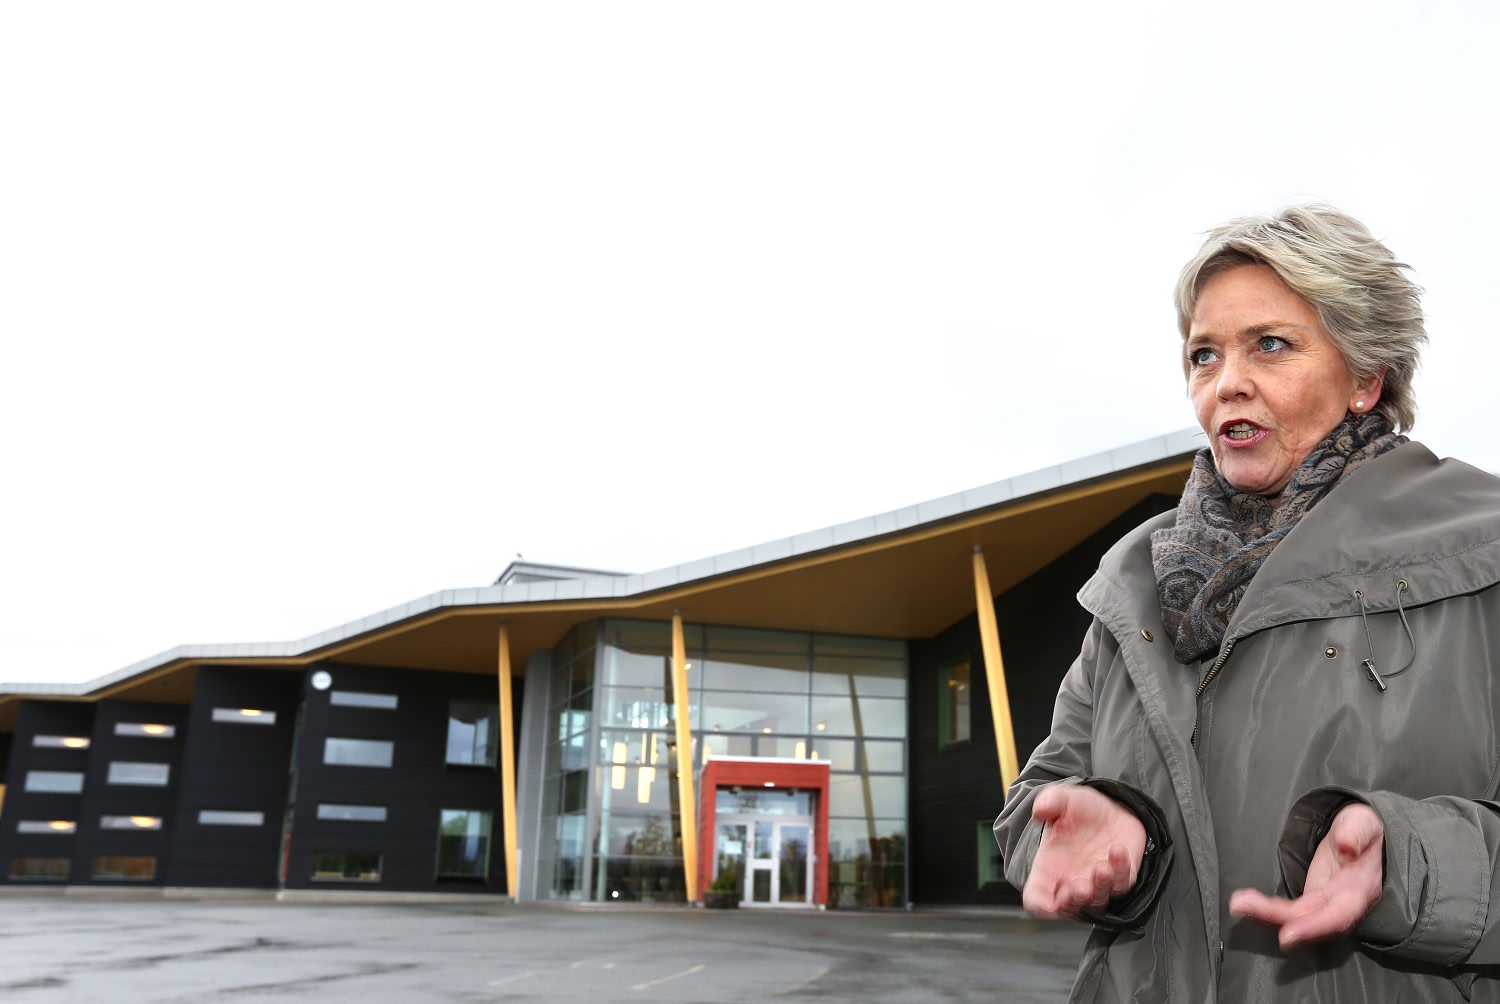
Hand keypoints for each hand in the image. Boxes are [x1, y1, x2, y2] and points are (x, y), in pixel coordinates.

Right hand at [1023, 784, 1146, 918]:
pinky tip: (1117, 850)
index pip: (1036, 896)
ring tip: (1101, 867)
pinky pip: (1123, 883)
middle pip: (1069, 906)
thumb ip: (1050, 801)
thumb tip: (1040, 809)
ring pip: (1098, 901)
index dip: (1039, 904)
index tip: (1046, 905)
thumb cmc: (1081, 811)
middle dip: (1074, 901)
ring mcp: (1097, 883)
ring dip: (1100, 887)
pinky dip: (1121, 870)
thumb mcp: (1063, 800)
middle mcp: (1071, 881)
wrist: (1111, 810)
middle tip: (1080, 888)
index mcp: (1049, 868)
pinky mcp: (1122, 879)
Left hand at [1229, 802, 1383, 949]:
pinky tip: (1246, 904)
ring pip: (1296, 917)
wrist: (1362, 836)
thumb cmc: (1363, 829)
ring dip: (1265, 914)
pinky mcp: (1311, 898)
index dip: (1314, 926)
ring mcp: (1325, 901)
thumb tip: (1347, 846)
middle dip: (1275, 918)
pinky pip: (1290, 910)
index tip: (1287, 934)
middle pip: (1310, 919)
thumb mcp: (1363, 822)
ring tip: (1238, 904)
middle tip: (1241, 905)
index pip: (1339, 914)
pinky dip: (1267, 910)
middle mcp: (1342, 902)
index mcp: (1360, 888)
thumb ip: (1356, 832)